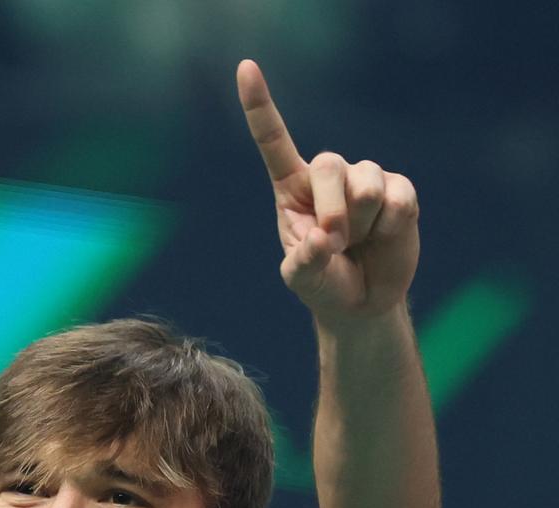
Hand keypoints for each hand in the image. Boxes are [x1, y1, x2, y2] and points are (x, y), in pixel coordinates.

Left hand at [237, 59, 418, 325]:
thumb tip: (320, 241)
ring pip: (367, 185)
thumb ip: (303, 263)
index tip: (246, 67)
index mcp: (291, 189)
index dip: (260, 106)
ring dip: (362, 225)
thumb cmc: (322, 283)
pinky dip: (390, 227)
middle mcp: (328, 176)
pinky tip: (383, 237)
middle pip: (331, 165)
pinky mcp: (400, 190)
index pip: (274, 142)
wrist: (362, 301)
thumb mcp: (302, 280)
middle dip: (334, 212)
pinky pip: (398, 200)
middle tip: (333, 244)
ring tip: (358, 243)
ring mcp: (366, 179)